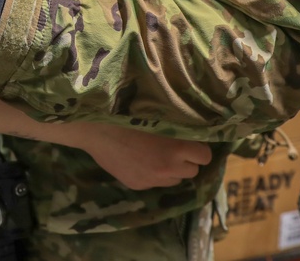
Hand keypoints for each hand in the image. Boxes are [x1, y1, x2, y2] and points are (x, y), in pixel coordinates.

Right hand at [82, 123, 212, 190]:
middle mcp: (168, 168)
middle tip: (172, 148)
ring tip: (154, 155)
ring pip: (175, 180)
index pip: (204, 156)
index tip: (191, 142)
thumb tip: (193, 135)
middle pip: (192, 171)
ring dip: (171, 170)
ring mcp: (152, 180)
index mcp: (175, 149)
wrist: (94, 128)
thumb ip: (176, 130)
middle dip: (185, 160)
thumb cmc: (125, 114)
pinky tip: (137, 160)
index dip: (199, 149)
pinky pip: (155, 183)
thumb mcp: (156, 118)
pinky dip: (152, 174)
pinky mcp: (138, 185)